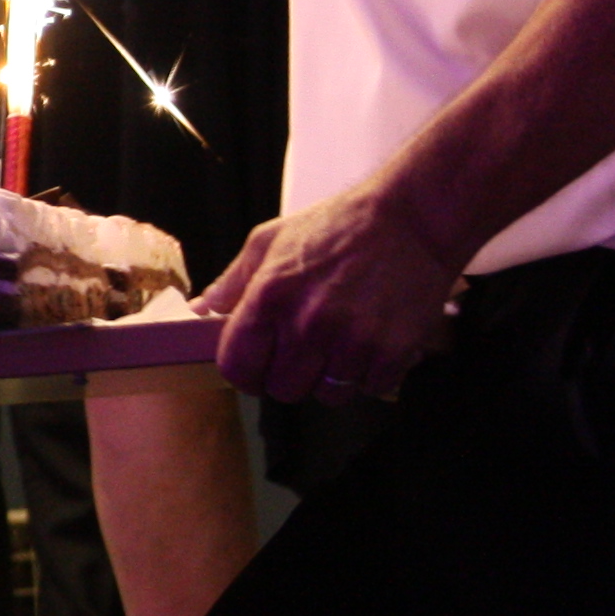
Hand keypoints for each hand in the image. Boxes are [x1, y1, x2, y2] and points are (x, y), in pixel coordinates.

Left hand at [204, 178, 468, 406]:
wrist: (414, 220)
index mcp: (271, 297)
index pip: (237, 366)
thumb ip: (233, 281)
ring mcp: (351, 342)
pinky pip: (367, 388)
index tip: (255, 367)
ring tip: (340, 342)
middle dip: (288, 375)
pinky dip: (368, 373)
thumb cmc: (340, 226)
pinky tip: (369, 341)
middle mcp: (308, 325)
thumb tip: (201, 310)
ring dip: (330, 376)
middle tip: (304, 351)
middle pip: (282, 390)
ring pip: (326, 395)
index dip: (244, 372)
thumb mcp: (271, 240)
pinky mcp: (390, 353)